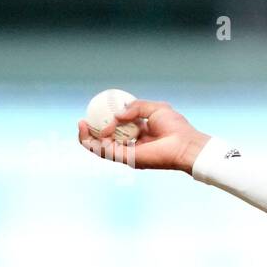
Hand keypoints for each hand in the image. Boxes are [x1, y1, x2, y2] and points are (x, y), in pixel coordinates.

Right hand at [78, 99, 210, 172]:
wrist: (185, 143)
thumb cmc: (176, 127)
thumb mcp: (155, 108)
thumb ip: (135, 107)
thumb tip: (117, 115)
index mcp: (140, 134)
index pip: (118, 129)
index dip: (105, 121)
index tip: (96, 110)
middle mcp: (132, 145)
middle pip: (106, 140)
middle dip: (92, 132)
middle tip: (84, 120)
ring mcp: (128, 153)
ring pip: (101, 148)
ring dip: (88, 138)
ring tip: (81, 124)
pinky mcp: (127, 159)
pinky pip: (104, 152)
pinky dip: (93, 143)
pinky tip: (86, 130)